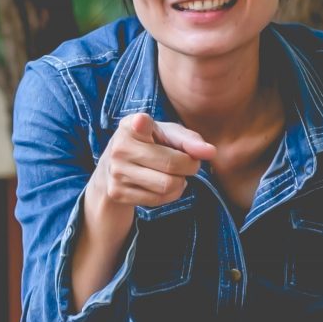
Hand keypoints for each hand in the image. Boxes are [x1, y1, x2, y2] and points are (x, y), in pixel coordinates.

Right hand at [85, 112, 217, 214]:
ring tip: (176, 175)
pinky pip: (158, 199)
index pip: (140, 125)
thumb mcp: (167, 134)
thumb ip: (190, 140)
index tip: (141, 122)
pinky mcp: (118, 193)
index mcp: (132, 125)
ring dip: (181, 182)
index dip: (142, 124)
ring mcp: (116, 172)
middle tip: (189, 163)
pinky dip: (171, 194)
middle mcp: (120, 147)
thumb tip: (211, 153)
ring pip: (167, 185)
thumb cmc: (148, 146)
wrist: (112, 170)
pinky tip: (165, 185)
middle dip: (190, 166)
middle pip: (172, 164)